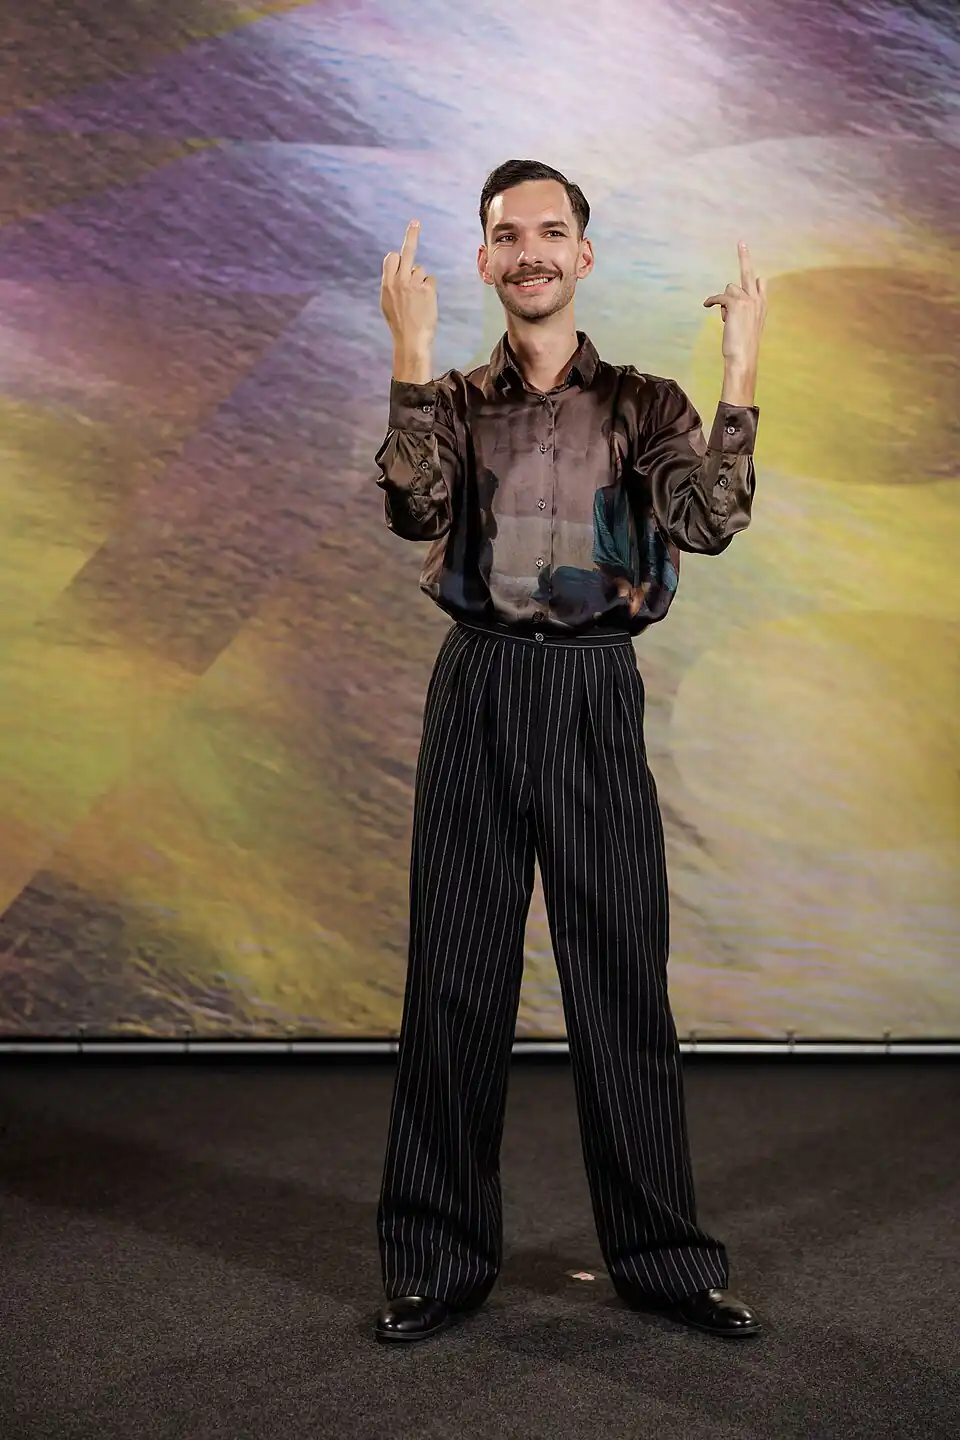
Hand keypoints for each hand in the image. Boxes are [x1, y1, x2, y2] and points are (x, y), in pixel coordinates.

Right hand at [381, 221, 437, 364]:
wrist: (411, 340)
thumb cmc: (400, 325)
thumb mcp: (388, 304)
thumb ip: (391, 286)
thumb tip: (396, 273)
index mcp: (386, 285)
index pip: (391, 259)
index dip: (396, 256)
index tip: (399, 245)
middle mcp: (399, 281)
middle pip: (406, 252)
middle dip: (411, 235)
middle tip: (415, 222)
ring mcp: (413, 284)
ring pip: (421, 270)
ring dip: (421, 281)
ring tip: (418, 300)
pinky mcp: (427, 288)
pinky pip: (431, 280)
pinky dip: (430, 289)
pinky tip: (426, 302)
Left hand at [703, 242, 767, 382]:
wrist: (744, 357)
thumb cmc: (743, 347)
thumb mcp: (746, 328)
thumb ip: (740, 314)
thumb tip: (725, 307)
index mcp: (762, 306)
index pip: (762, 283)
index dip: (754, 280)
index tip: (754, 270)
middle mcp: (757, 300)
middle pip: (749, 273)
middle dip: (744, 257)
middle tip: (741, 242)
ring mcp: (748, 300)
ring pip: (729, 288)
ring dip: (724, 301)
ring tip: (726, 318)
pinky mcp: (736, 304)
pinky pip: (720, 297)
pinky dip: (712, 301)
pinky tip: (707, 305)